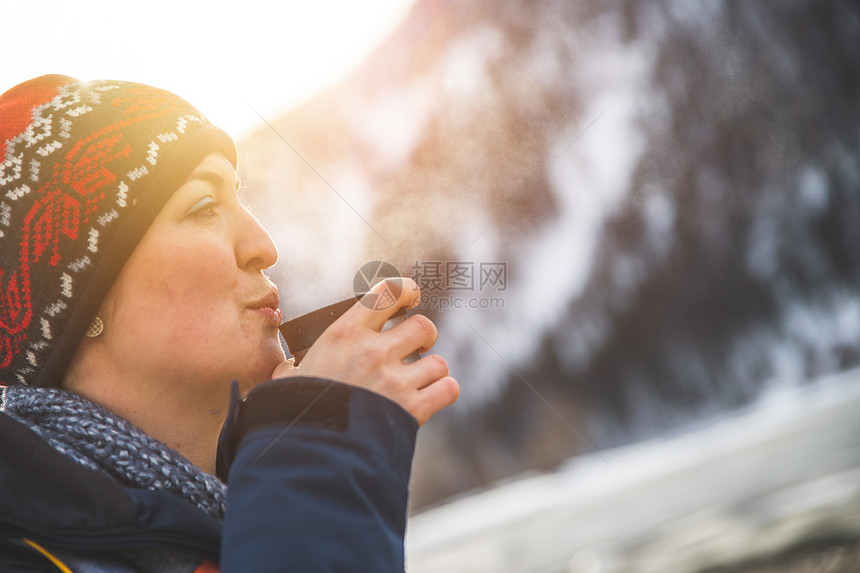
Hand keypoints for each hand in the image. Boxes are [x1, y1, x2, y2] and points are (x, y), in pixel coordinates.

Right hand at [270, 278, 458, 424]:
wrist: (312, 456)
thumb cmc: (297, 416)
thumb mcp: (288, 381)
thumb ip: (292, 369)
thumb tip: (287, 369)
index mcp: (344, 335)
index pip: (387, 293)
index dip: (407, 291)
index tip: (412, 297)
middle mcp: (373, 351)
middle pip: (423, 326)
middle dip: (423, 338)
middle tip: (414, 351)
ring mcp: (395, 380)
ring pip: (438, 361)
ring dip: (431, 371)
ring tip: (417, 382)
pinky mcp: (412, 409)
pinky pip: (448, 388)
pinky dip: (444, 392)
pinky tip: (430, 398)